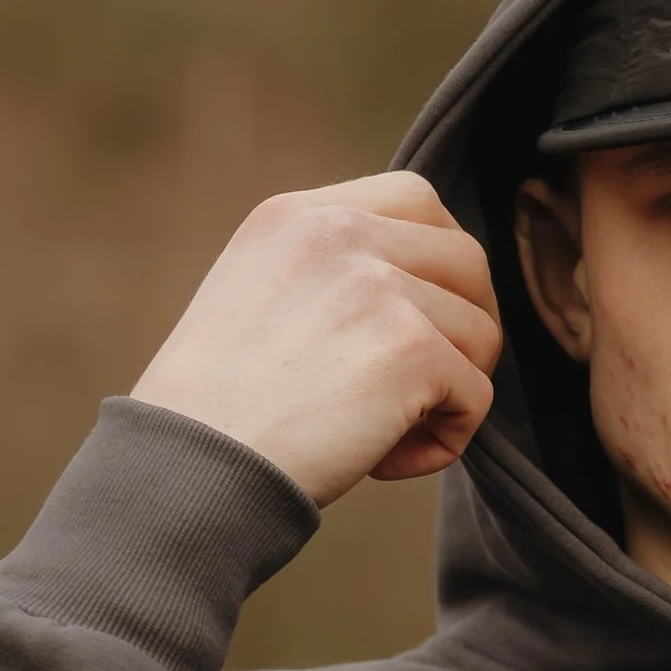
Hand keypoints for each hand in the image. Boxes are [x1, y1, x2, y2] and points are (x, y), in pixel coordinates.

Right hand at [131, 172, 501, 505]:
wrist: (190, 471)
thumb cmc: (216, 415)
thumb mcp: (257, 300)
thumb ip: (330, 275)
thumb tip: (425, 293)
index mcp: (298, 215)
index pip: (417, 199)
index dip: (439, 265)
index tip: (419, 322)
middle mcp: (340, 233)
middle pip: (468, 260)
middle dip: (464, 328)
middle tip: (420, 390)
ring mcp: (379, 286)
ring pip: (480, 334)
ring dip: (448, 395)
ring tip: (381, 437)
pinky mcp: (412, 348)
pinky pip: (477, 396)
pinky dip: (444, 442)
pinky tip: (381, 464)